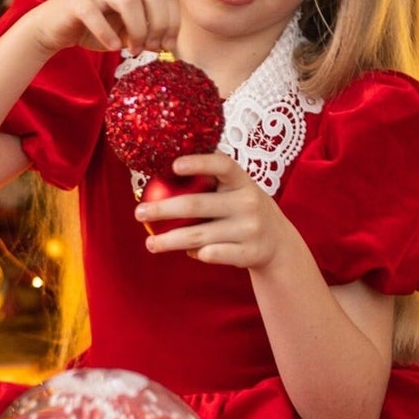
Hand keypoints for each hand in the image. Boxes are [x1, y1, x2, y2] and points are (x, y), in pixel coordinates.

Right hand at [27, 0, 179, 57]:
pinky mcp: (75, 1)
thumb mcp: (125, 33)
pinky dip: (107, 32)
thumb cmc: (92, 30)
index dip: (173, 21)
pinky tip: (113, 48)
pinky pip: (95, 13)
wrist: (53, 29)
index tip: (169, 46)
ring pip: (128, 0)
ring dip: (137, 29)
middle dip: (158, 24)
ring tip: (134, 51)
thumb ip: (146, 34)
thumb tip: (168, 46)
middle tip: (152, 48)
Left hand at [135, 153, 293, 268]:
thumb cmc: (244, 210)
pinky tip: (186, 252)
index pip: (223, 165)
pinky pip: (213, 255)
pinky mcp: (249, 253)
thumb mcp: (237, 190)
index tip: (174, 165)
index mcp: (243, 181)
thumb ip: (210, 184)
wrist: (279, 244)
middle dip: (163, 209)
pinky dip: (196, 254)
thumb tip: (160, 180)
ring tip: (150, 243)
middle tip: (139, 213)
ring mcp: (250, 229)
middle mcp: (249, 203)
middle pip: (197, 205)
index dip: (199, 163)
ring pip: (200, 236)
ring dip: (169, 240)